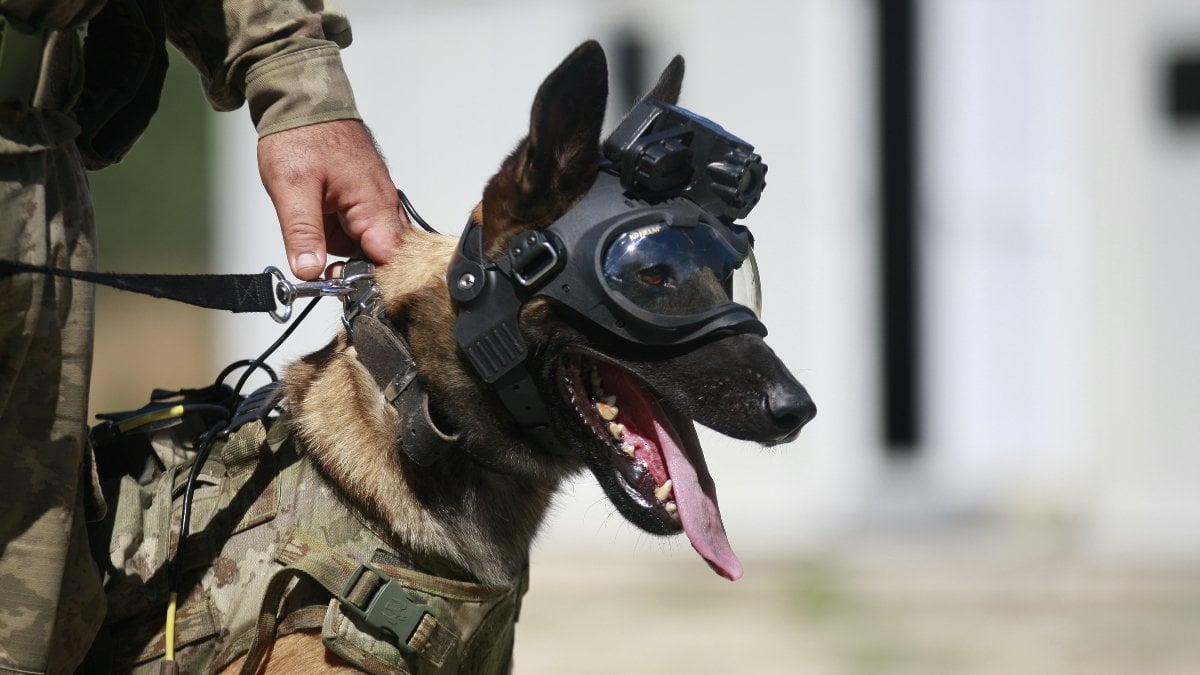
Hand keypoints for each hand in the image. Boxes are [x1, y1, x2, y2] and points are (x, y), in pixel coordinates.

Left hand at [257, 119, 407, 279]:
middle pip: (382, 257)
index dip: (369, 280)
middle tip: (317, 261)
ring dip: (341, 248)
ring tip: (314, 225)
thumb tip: (309, 271)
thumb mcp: (291, 188)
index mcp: (375, 204)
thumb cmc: (301, 135)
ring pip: (367, 245)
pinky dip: (338, 231)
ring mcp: (376, 201)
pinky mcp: (365, 198)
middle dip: (353, 268)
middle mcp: (384, 205)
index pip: (390, 261)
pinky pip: (358, 229)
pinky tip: (320, 217)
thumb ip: (303, 233)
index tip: (339, 285)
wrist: (301, 100)